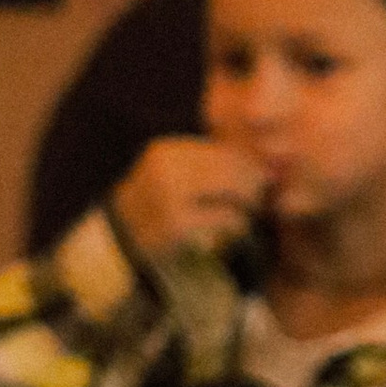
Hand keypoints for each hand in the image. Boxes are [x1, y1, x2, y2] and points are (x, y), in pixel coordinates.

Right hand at [111, 135, 264, 261]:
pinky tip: (237, 226)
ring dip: (251, 201)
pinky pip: (227, 218)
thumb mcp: (175, 174)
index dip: (250, 162)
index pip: (224, 149)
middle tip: (262, 194)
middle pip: (233, 166)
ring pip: (235, 190)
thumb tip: (264, 164)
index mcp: (168, 152)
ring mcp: (170, 196)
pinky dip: (239, 222)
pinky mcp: (178, 225)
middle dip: (255, 180)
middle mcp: (167, 169)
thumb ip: (210, 165)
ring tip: (251, 209)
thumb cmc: (158, 205)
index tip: (264, 175)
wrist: (121, 237)